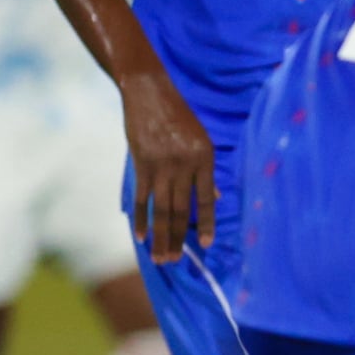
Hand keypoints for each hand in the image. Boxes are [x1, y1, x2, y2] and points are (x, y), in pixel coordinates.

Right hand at [122, 70, 215, 263]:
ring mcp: (160, 165)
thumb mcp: (201, 139)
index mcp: (204, 158)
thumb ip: (206, 170)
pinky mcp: (141, 164)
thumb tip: (214, 197)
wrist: (149, 92)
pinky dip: (141, 218)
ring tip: (160, 257)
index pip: (206, 199)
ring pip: (161, 208)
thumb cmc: (179, 116)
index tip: (205, 243)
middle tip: (174, 262)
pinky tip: (141, 236)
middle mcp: (184, 164)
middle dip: (177, 238)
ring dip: (161, 236)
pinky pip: (141, 197)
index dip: (205, 222)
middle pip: (181, 209)